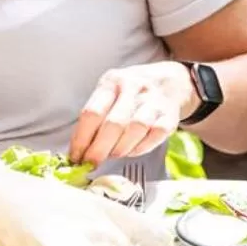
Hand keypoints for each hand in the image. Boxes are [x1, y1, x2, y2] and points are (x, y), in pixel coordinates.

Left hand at [68, 62, 196, 164]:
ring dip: (121, 148)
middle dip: (99, 150)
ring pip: (136, 129)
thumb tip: (79, 151)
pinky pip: (155, 135)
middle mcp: (133, 88)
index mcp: (112, 82)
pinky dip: (141, 148)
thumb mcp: (109, 94)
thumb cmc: (130, 94)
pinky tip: (132, 150)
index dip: (81, 139)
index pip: (92, 113)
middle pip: (114, 124)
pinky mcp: (170, 115)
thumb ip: (95, 118)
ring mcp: (154, 101)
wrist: (168, 83)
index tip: (76, 157)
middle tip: (92, 163)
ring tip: (113, 154)